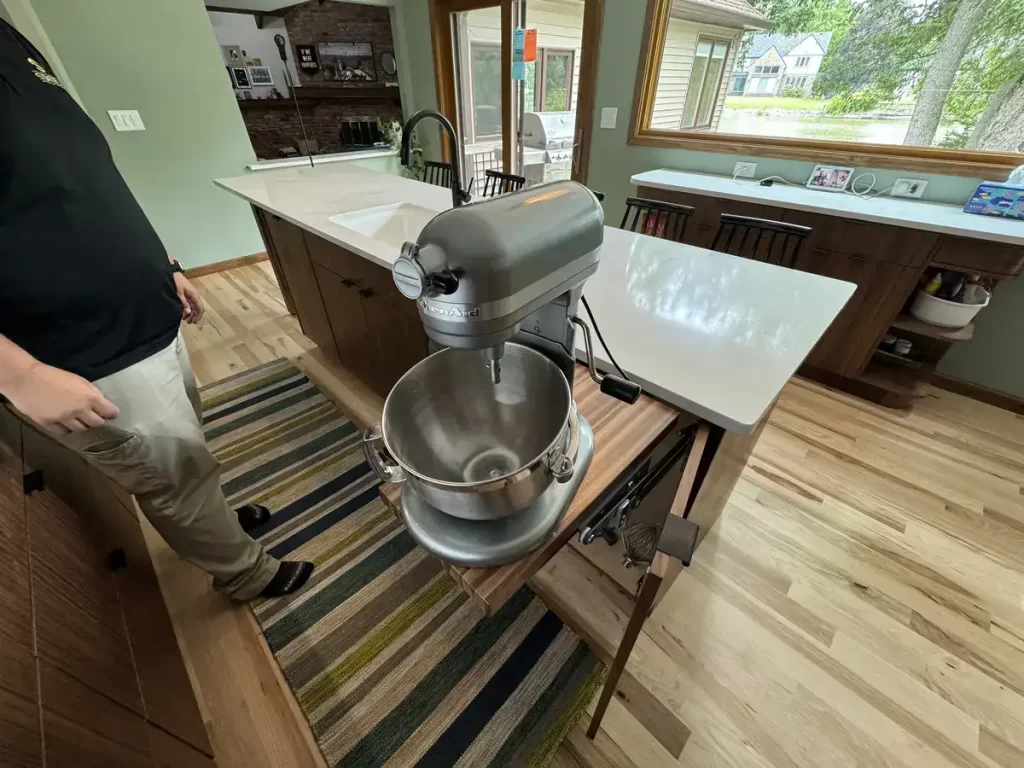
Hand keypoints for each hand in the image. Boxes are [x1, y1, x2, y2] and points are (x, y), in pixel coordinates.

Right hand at [3, 362, 118, 434]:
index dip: (111, 413)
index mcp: (90, 397)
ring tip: (76, 417)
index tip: (110, 413)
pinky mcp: (50, 425)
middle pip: (97, 423)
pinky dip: (66, 428)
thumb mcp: (78, 380)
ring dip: (81, 424)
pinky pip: (64, 432)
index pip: (110, 412)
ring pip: (81, 429)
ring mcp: (64, 419)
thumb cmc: (52, 375)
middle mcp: (80, 410)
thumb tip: (102, 402)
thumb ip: (91, 393)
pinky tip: (64, 422)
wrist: (25, 379)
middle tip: (92, 415)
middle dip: (97, 419)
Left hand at [174, 273, 204, 324]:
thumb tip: (189, 312)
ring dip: (189, 312)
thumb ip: (184, 304)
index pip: (200, 307)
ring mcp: (189, 293)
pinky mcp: (184, 292)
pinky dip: (186, 308)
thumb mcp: (178, 294)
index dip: (198, 316)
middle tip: (188, 322)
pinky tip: (182, 311)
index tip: (193, 322)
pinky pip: (188, 302)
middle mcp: (193, 294)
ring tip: (184, 318)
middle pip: (196, 307)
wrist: (168, 272)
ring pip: (192, 305)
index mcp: (194, 294)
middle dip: (193, 315)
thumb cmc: (174, 282)